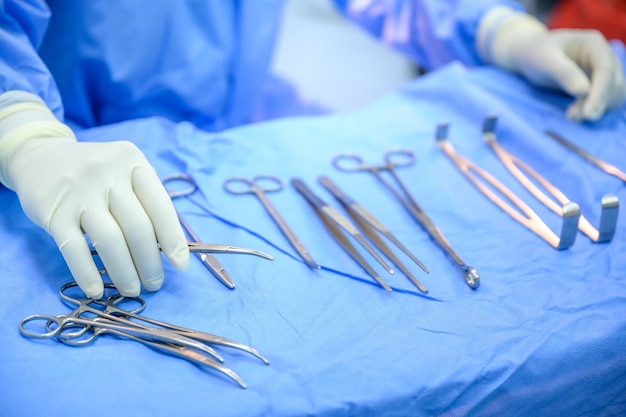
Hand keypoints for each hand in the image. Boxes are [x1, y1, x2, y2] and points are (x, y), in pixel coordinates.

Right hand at [0, 97, 188, 297]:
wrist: (39, 157)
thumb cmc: (96, 175)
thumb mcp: (124, 173)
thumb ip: (145, 202)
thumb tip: (169, 251)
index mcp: (133, 161)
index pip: (160, 206)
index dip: (173, 239)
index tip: (181, 266)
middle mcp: (107, 172)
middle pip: (137, 227)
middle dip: (149, 263)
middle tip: (154, 284)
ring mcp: (78, 191)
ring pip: (109, 240)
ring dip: (124, 272)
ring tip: (131, 290)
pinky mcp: (53, 211)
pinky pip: (74, 249)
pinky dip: (87, 274)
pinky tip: (96, 290)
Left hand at [477, 7, 624, 120]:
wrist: (531, 55)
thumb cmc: (536, 54)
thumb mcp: (545, 61)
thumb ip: (564, 73)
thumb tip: (583, 91)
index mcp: (594, 44)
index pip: (605, 69)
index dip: (600, 93)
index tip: (589, 114)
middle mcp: (604, 56)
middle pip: (613, 83)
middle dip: (596, 103)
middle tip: (572, 117)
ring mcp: (604, 71)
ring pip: (613, 94)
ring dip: (597, 108)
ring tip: (571, 115)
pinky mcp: (599, 84)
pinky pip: (606, 100)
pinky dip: (594, 108)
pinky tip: (575, 112)